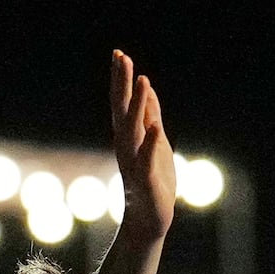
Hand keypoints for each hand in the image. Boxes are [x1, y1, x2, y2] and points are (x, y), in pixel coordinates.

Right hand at [109, 50, 175, 239]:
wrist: (149, 220)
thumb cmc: (153, 180)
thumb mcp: (155, 142)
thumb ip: (150, 117)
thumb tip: (147, 89)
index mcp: (129, 136)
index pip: (122, 102)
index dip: (121, 79)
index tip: (119, 54)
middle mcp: (126, 146)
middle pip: (121, 109)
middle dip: (122, 83)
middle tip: (121, 57)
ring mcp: (134, 162)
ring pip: (133, 130)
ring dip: (137, 105)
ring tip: (144, 81)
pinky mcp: (146, 181)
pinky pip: (146, 161)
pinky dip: (150, 144)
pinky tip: (155, 129)